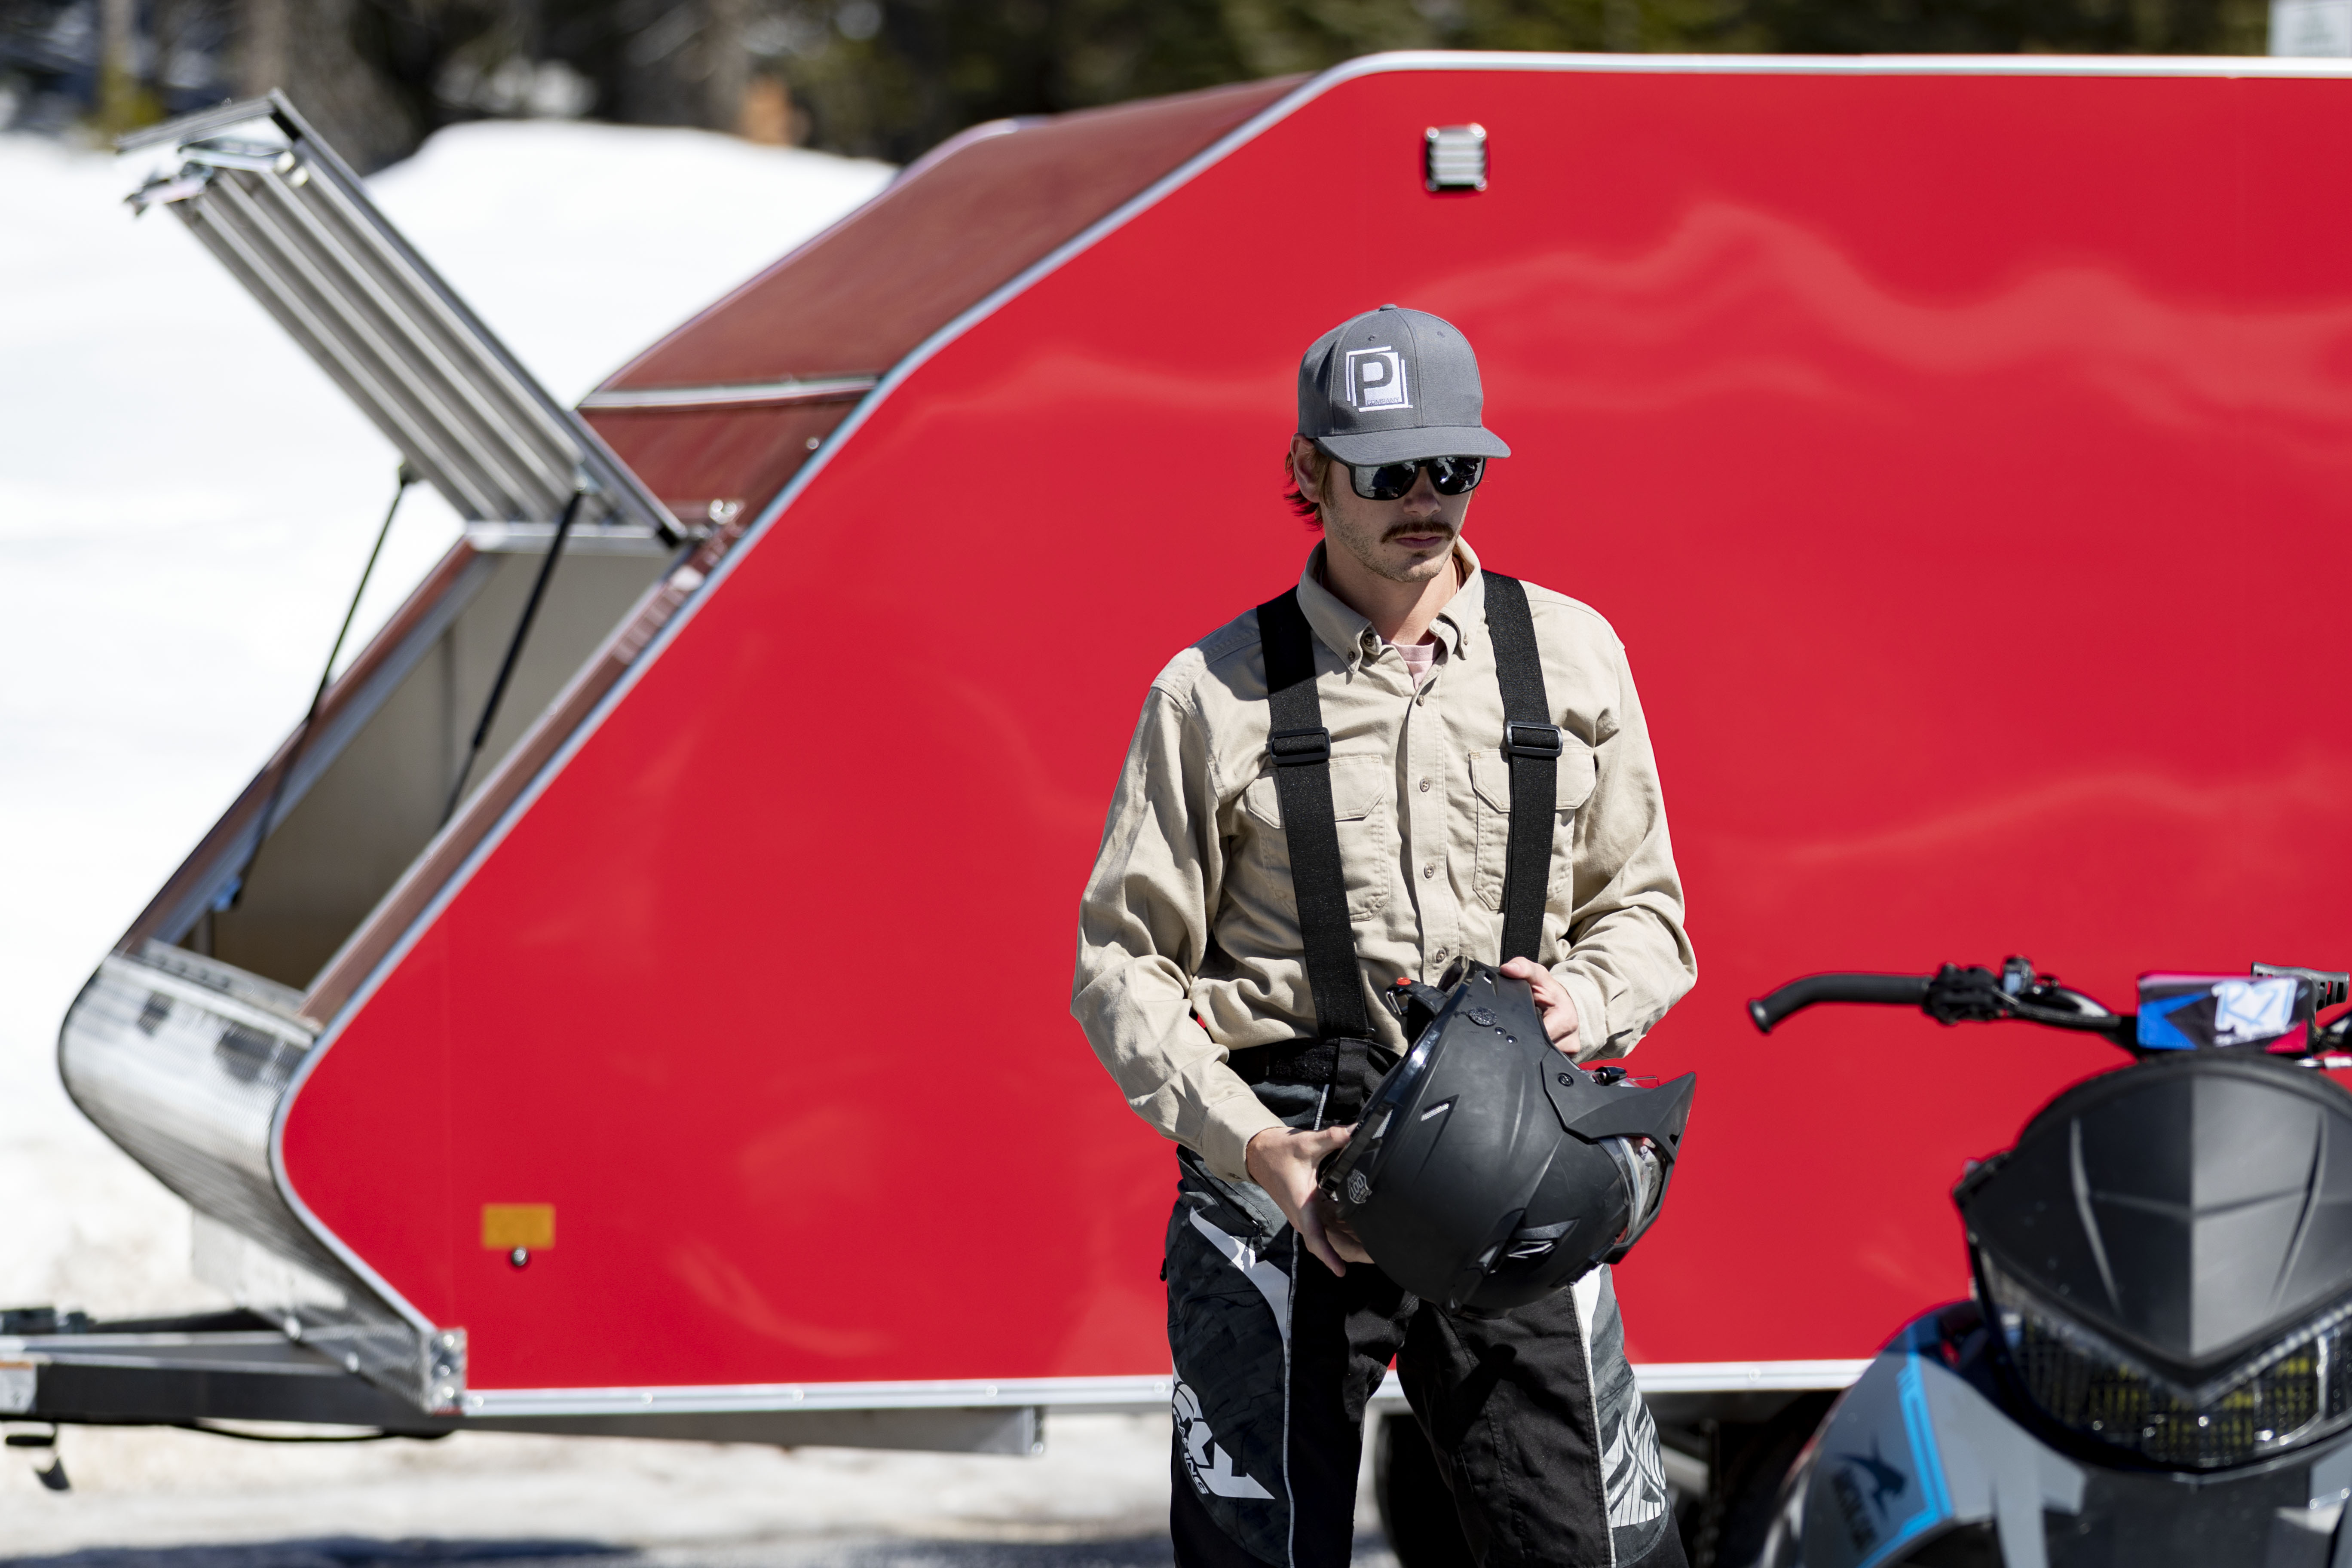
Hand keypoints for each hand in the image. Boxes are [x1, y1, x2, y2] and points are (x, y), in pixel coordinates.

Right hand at [1245, 1125, 1374, 1275]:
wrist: (1259, 1153)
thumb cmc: (1279, 1151)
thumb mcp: (1306, 1142)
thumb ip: (1333, 1137)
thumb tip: (1355, 1131)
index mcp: (1303, 1205)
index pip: (1315, 1237)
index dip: (1328, 1255)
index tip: (1341, 1271)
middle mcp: (1304, 1216)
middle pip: (1327, 1244)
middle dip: (1350, 1253)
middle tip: (1375, 1257)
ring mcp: (1306, 1215)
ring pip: (1328, 1238)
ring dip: (1348, 1244)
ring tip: (1373, 1249)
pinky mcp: (1308, 1210)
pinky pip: (1327, 1228)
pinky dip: (1342, 1232)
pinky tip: (1360, 1229)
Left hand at [1501, 957, 1579, 1054]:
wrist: (1566, 1003)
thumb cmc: (1551, 991)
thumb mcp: (1538, 975)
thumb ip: (1523, 968)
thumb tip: (1508, 969)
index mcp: (1565, 1021)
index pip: (1538, 1037)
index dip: (1523, 1031)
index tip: (1514, 1025)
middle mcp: (1570, 1041)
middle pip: (1538, 1050)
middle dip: (1525, 1040)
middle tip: (1518, 1028)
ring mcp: (1569, 1053)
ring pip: (1541, 1058)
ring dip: (1530, 1047)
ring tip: (1527, 1033)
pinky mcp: (1565, 1059)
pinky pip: (1545, 1061)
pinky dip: (1536, 1052)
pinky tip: (1533, 1041)